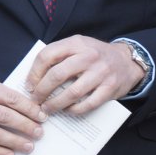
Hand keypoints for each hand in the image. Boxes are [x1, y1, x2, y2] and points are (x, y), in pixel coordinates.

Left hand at [27, 36, 142, 115]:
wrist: (126, 61)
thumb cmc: (96, 56)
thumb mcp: (78, 46)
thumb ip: (60, 56)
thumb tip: (35, 78)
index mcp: (76, 43)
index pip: (47, 55)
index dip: (34, 73)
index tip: (29, 85)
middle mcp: (89, 56)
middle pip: (57, 75)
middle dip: (42, 91)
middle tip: (35, 101)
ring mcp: (101, 72)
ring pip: (72, 92)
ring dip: (55, 104)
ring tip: (47, 109)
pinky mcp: (110, 88)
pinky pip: (88, 104)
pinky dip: (75, 110)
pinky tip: (67, 111)